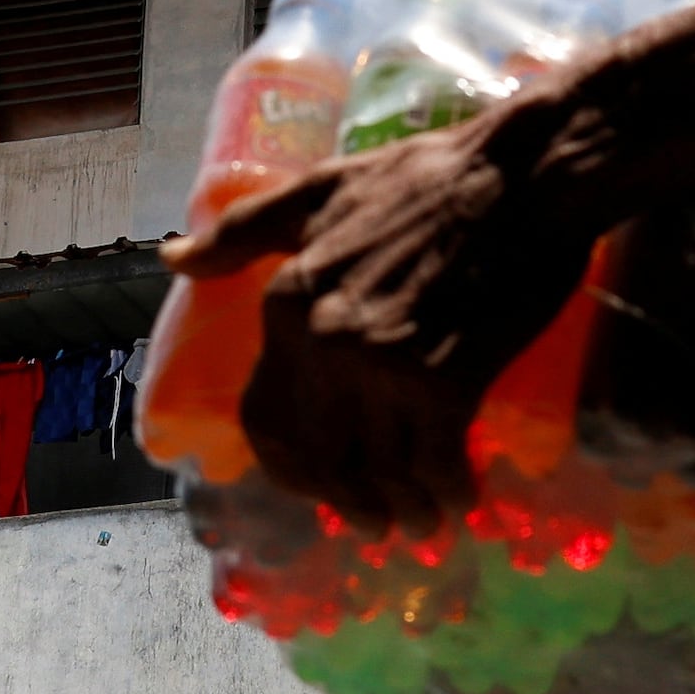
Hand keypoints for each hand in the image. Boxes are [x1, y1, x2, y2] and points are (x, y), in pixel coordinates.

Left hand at [163, 101, 592, 532]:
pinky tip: (465, 495)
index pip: (266, 420)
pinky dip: (450, 492)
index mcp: (287, 302)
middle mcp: (324, 342)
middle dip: (351, 503)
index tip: (321, 485)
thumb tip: (171, 259)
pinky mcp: (446, 381)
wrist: (523, 174)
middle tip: (381, 519)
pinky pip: (436, 466)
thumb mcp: (318, 191)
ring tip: (426, 518)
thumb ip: (243, 231)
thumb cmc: (426, 178)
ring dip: (405, 509)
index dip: (291, 470)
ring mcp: (383, 365)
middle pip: (322, 460)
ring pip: (380, 472)